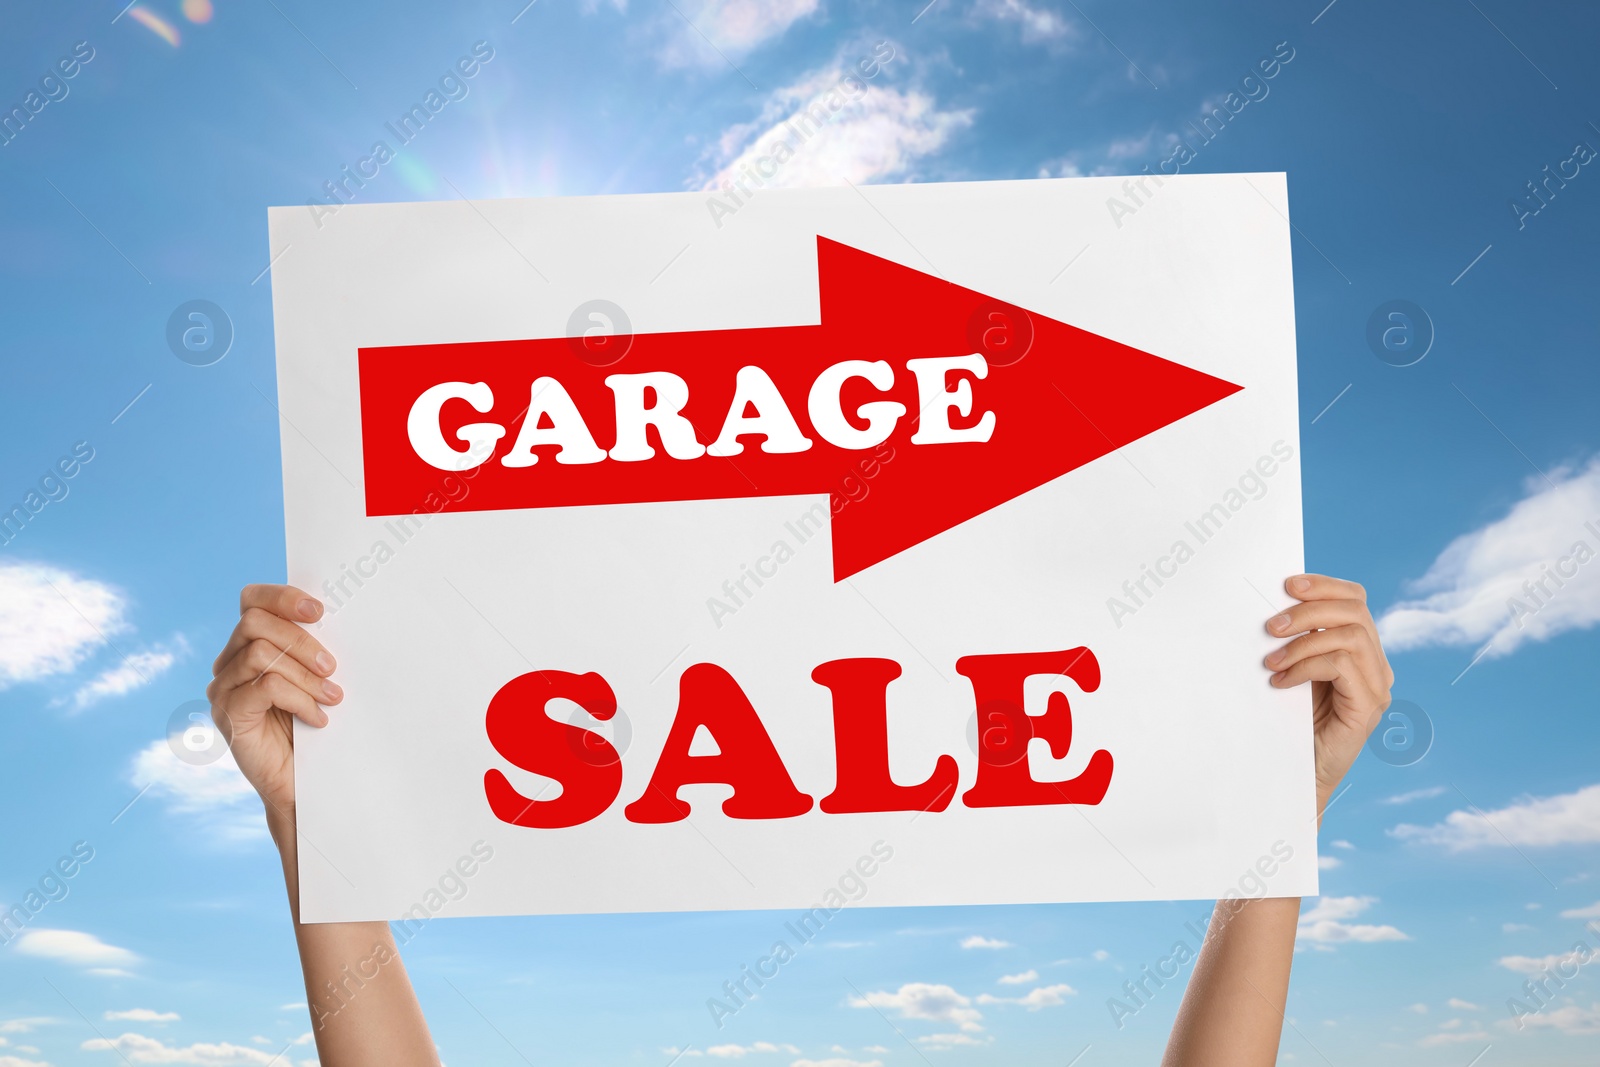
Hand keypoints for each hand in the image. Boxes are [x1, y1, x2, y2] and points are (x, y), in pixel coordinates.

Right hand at [207, 585, 339, 825]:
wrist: (302, 783)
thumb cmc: (312, 725)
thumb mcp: (315, 678)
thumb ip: (312, 649)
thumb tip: (338, 618)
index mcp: (248, 645)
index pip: (252, 600)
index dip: (283, 597)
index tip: (319, 611)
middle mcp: (228, 663)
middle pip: (254, 622)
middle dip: (301, 640)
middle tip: (332, 667)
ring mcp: (223, 689)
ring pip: (260, 654)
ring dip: (305, 674)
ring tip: (331, 696)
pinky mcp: (228, 715)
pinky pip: (263, 688)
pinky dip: (298, 699)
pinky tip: (317, 718)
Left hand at [1263, 573, 1392, 818]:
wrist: (1294, 773)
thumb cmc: (1288, 721)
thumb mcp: (1292, 670)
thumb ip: (1295, 640)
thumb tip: (1270, 605)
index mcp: (1361, 650)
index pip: (1355, 600)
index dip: (1324, 586)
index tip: (1287, 584)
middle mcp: (1376, 665)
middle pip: (1354, 611)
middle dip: (1309, 611)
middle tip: (1270, 627)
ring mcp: (1377, 686)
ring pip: (1350, 636)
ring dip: (1303, 642)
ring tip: (1270, 659)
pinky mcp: (1368, 707)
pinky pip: (1342, 666)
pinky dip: (1306, 666)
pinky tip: (1280, 681)